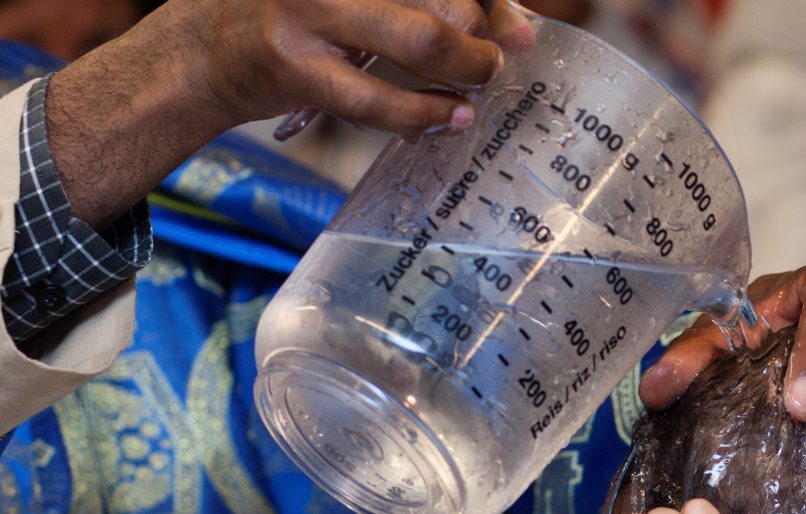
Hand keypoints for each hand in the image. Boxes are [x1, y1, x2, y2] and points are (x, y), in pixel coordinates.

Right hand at [175, 0, 531, 135]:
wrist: (198, 53)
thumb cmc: (291, 17)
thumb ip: (417, 2)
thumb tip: (513, 27)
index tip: (517, 29)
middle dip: (482, 33)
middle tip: (491, 63)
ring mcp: (310, 9)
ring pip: (419, 39)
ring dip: (464, 71)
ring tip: (476, 89)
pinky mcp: (293, 64)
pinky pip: (376, 99)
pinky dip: (421, 115)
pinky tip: (443, 119)